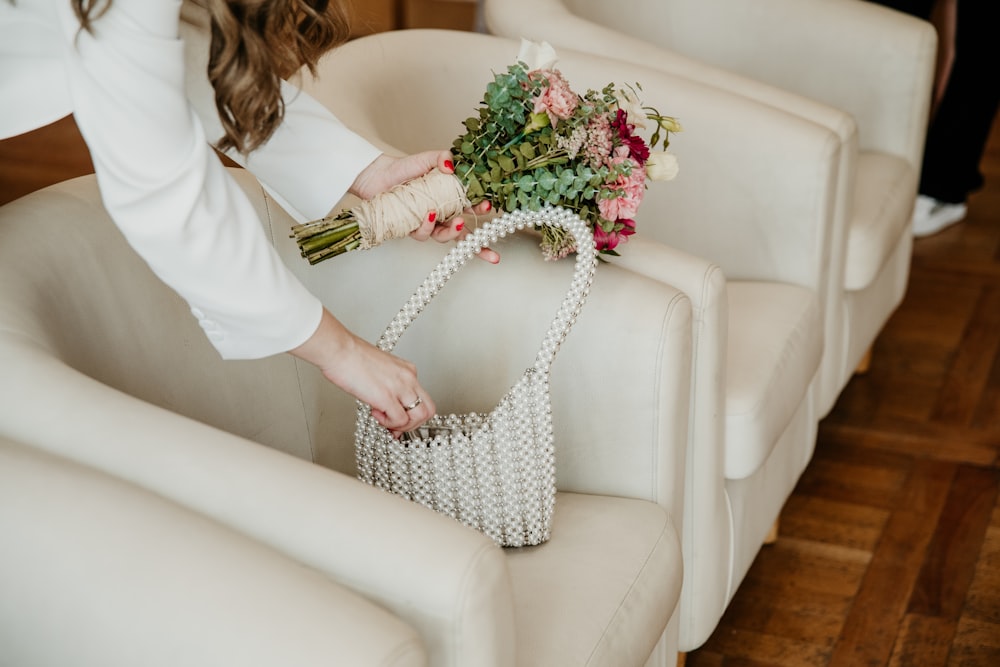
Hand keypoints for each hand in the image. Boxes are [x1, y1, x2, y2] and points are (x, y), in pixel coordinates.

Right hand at [289, 309, 435, 437]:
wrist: (338, 350)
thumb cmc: (350, 357)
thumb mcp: (379, 370)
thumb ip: (387, 386)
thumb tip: (385, 405)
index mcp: (407, 371)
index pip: (422, 398)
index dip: (411, 414)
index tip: (398, 420)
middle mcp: (408, 378)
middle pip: (428, 409)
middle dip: (413, 424)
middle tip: (396, 426)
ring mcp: (400, 387)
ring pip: (419, 416)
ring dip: (403, 426)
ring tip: (385, 421)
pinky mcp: (387, 397)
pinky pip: (400, 420)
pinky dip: (389, 424)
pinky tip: (376, 414)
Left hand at [350, 151, 499, 263]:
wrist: (379, 175)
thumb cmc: (404, 169)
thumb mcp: (428, 159)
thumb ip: (443, 157)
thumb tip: (451, 165)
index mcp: (450, 198)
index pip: (471, 207)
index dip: (482, 210)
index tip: (489, 206)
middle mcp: (441, 214)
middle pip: (463, 233)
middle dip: (477, 241)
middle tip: (484, 234)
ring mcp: (427, 223)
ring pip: (445, 237)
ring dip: (453, 232)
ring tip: (457, 222)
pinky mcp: (411, 228)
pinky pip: (423, 234)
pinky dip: (427, 226)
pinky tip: (429, 214)